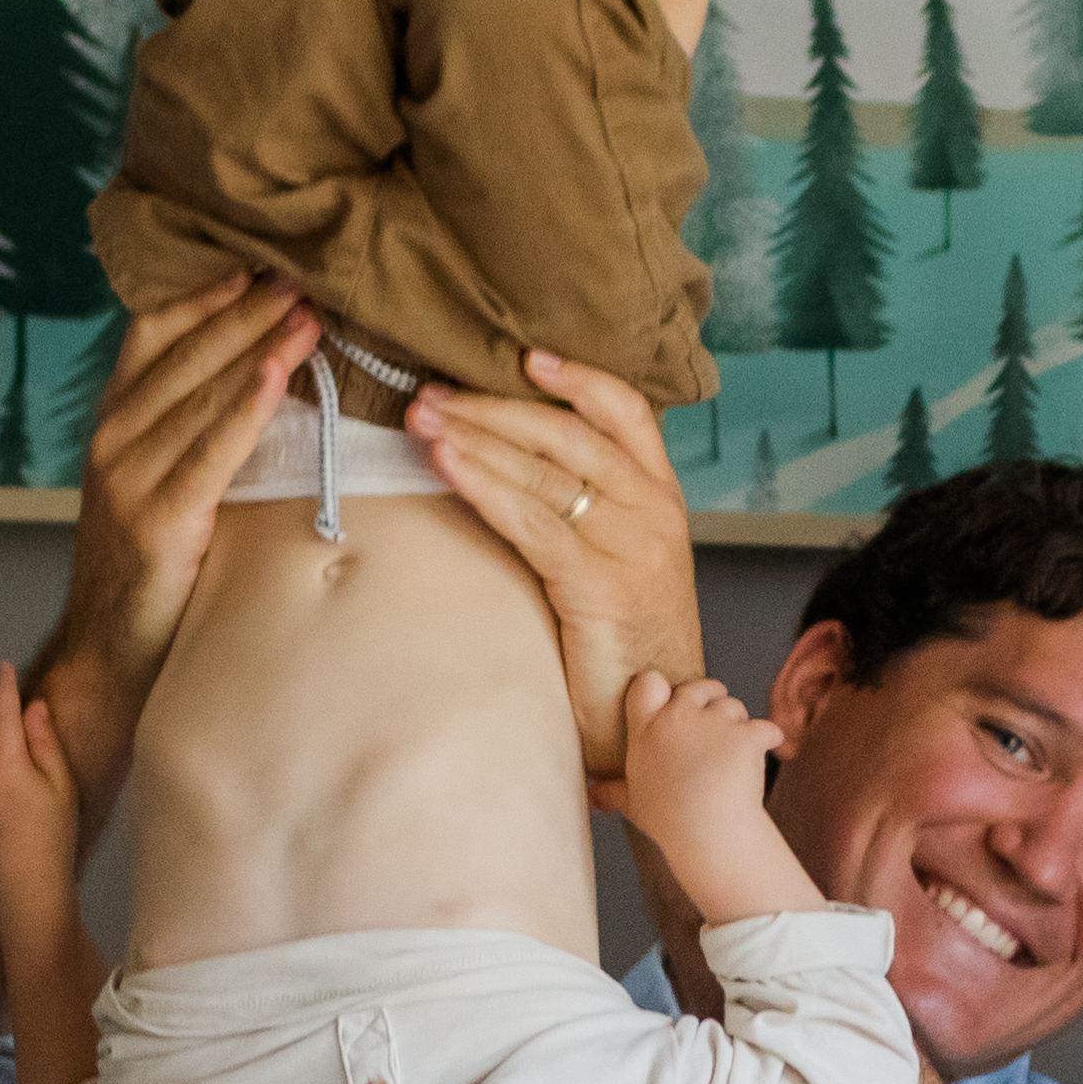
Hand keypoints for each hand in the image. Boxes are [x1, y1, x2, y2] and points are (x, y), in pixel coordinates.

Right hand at [42, 274, 321, 791]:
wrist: (109, 657)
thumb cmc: (152, 575)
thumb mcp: (164, 489)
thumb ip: (193, 438)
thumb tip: (257, 386)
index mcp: (113, 425)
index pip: (154, 336)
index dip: (204, 296)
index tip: (254, 263)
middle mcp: (112, 441)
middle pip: (186, 355)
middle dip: (246, 312)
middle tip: (302, 273)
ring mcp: (129, 480)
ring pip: (201, 394)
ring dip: (258, 346)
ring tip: (309, 311)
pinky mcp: (157, 522)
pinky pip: (211, 453)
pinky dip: (245, 409)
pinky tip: (278, 374)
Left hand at [408, 351, 702, 765]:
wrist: (661, 727)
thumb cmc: (626, 653)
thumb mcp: (612, 569)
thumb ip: (582, 519)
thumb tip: (510, 475)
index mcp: (661, 502)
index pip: (627, 413)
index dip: (578, 379)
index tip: (525, 356)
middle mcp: (655, 514)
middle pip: (573, 431)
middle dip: (495, 406)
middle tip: (432, 391)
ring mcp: (634, 547)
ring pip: (548, 469)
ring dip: (476, 436)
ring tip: (421, 419)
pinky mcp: (602, 584)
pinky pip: (532, 521)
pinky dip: (484, 485)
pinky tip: (445, 465)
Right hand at [592, 670, 790, 887]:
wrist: (706, 832)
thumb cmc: (667, 820)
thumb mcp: (632, 803)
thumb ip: (613, 792)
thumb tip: (592, 797)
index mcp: (647, 730)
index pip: (649, 682)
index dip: (662, 685)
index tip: (670, 699)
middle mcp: (678, 719)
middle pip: (697, 687)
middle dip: (709, 698)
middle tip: (713, 720)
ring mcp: (714, 724)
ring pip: (732, 705)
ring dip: (737, 722)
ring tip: (734, 751)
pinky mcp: (745, 736)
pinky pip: (765, 727)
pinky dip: (769, 737)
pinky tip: (767, 748)